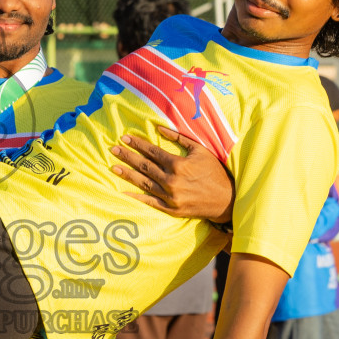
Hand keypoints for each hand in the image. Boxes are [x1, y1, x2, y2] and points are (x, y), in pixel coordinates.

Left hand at [111, 127, 233, 223]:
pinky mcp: (171, 209)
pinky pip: (150, 202)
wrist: (226, 200)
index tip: (124, 138)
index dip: (137, 144)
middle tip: (113, 149)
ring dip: (127, 174)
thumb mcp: (200, 150)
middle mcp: (171, 180)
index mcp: (178, 164)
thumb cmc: (214, 172)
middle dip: (127, 156)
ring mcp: (170, 196)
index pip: (152, 151)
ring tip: (113, 167)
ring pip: (143, 183)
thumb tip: (159, 128)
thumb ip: (179, 139)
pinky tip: (124, 192)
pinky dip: (136, 197)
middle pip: (144, 166)